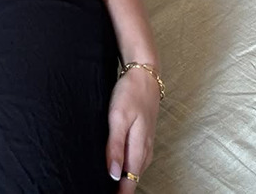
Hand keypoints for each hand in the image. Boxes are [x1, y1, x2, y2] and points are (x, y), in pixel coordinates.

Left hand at [105, 67, 159, 190]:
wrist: (144, 74)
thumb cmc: (130, 94)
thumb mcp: (118, 118)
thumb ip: (115, 146)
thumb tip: (114, 173)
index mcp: (139, 147)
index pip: (130, 180)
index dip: (121, 192)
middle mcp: (145, 148)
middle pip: (134, 177)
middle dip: (124, 188)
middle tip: (109, 193)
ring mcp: (146, 141)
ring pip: (137, 167)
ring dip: (127, 178)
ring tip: (114, 186)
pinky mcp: (144, 134)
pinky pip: (138, 157)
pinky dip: (130, 166)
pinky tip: (122, 164)